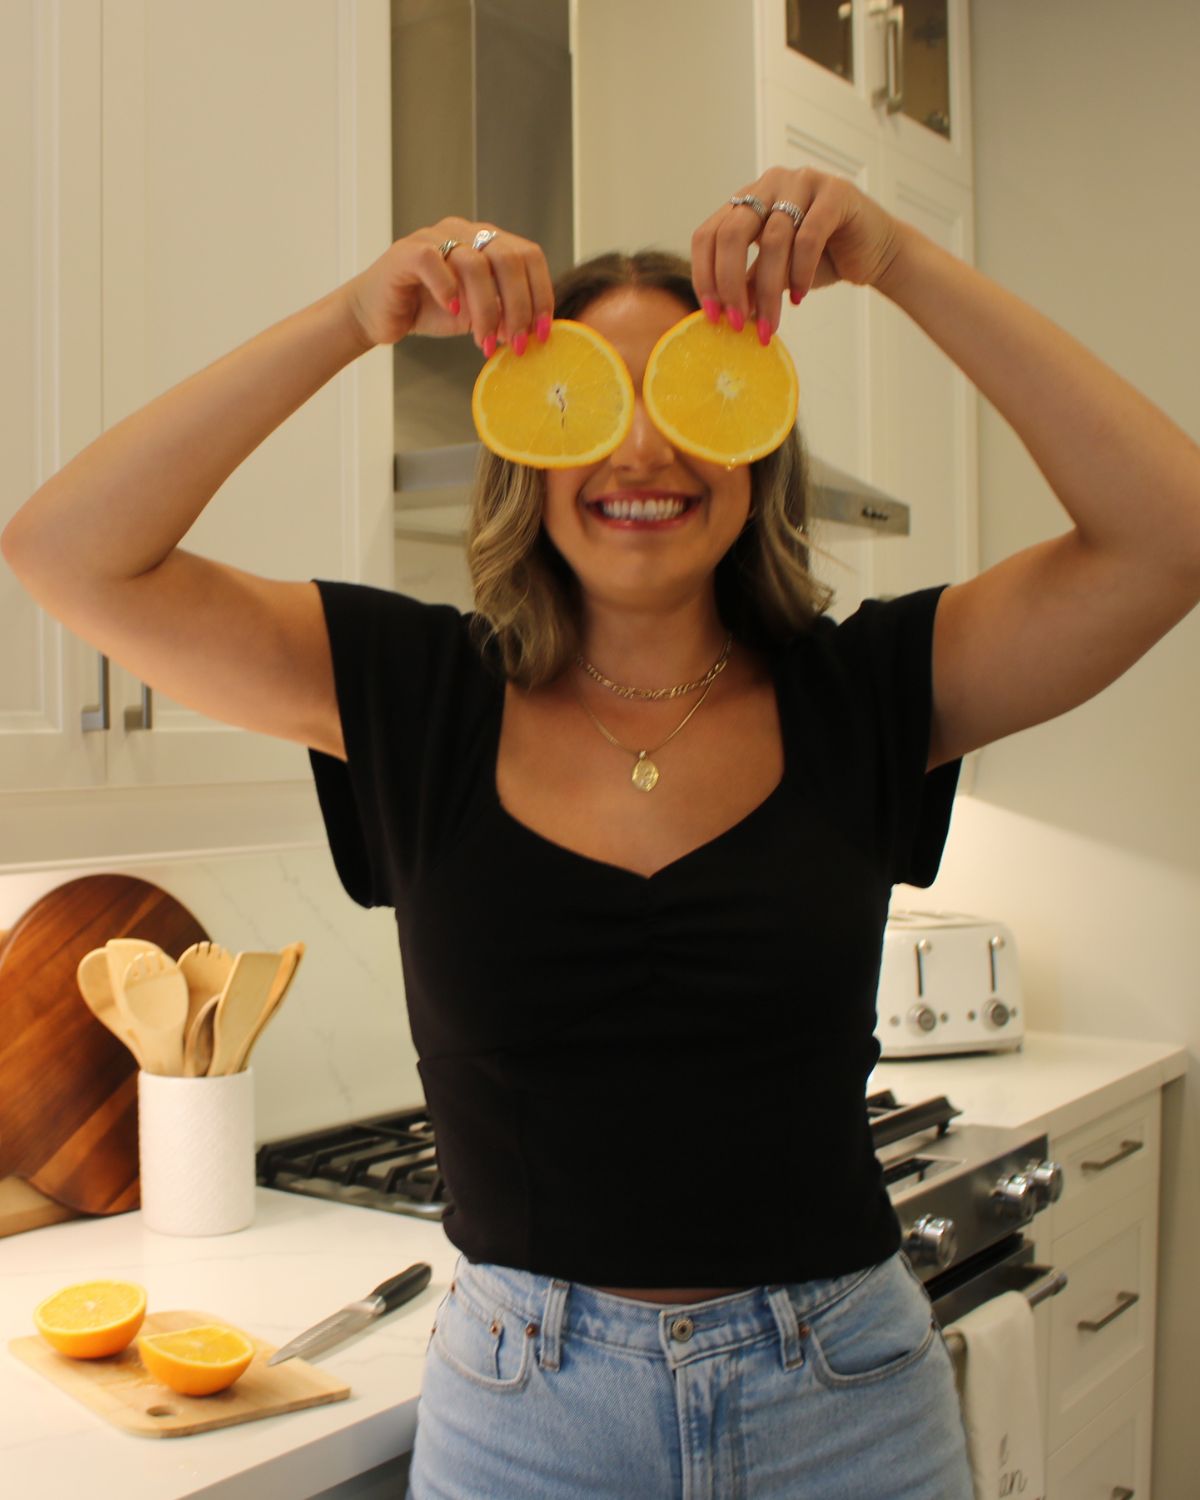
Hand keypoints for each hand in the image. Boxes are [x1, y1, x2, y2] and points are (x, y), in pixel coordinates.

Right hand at [344, 218, 554, 353]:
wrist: (378, 314)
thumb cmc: (428, 310)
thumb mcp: (476, 315)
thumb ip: (503, 315)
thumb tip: (533, 332)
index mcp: (488, 242)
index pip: (528, 256)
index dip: (541, 294)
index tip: (542, 333)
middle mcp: (465, 232)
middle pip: (508, 258)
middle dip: (518, 307)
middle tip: (516, 343)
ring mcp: (435, 237)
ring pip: (476, 264)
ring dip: (487, 309)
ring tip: (484, 342)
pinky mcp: (407, 251)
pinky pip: (434, 261)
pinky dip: (449, 289)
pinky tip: (454, 313)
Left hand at [691, 169, 904, 339]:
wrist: (875, 252)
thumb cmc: (822, 261)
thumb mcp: (774, 275)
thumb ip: (747, 283)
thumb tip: (719, 311)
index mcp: (748, 200)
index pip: (708, 234)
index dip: (704, 277)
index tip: (712, 316)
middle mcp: (770, 184)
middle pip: (732, 233)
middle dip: (730, 284)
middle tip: (737, 321)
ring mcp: (802, 182)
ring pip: (772, 239)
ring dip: (767, 289)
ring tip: (771, 322)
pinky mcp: (835, 192)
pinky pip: (808, 236)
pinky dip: (800, 272)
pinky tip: (800, 296)